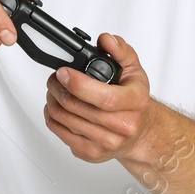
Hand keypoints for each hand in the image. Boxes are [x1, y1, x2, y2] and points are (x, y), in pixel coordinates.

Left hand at [44, 33, 153, 162]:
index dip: (78, 84)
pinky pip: (61, 135)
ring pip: (66, 121)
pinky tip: (57, 107)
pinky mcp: (92, 153)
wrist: (141, 131)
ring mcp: (107, 143)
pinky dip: (53, 118)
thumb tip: (106, 40)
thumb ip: (120, 50)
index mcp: (135, 102)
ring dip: (53, 101)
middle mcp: (124, 126)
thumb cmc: (134, 100)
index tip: (63, 73)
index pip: (104, 97)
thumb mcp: (133, 69)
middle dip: (59, 89)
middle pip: (78, 108)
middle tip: (54, 78)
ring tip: (54, 90)